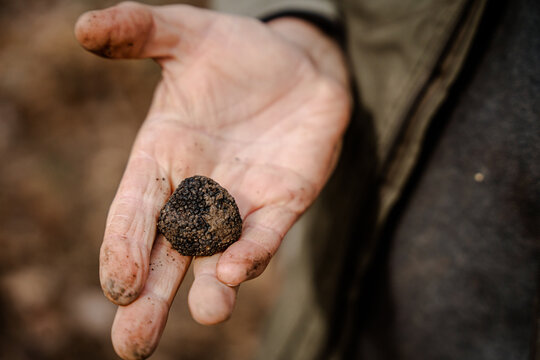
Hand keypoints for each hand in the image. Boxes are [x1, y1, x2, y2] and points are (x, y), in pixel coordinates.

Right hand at [75, 2, 349, 358]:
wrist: (294, 61)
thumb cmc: (235, 52)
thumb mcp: (185, 33)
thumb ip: (139, 31)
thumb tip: (84, 26)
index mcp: (164, 158)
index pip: (135, 211)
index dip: (123, 246)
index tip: (117, 284)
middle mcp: (199, 190)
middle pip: (169, 253)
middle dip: (152, 298)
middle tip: (132, 345)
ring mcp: (244, 200)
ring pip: (220, 254)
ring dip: (212, 286)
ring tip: (207, 312)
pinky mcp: (286, 198)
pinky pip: (268, 232)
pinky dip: (254, 251)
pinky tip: (239, 269)